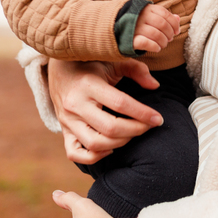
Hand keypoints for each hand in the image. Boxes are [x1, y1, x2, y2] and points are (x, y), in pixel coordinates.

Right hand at [47, 58, 162, 164]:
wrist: (59, 70)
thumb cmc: (91, 65)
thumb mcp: (112, 60)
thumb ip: (136, 69)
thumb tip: (155, 85)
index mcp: (88, 85)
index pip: (120, 104)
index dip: (143, 113)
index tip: (158, 118)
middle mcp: (75, 105)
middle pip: (109, 128)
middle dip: (135, 130)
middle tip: (148, 126)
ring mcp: (67, 121)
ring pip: (94, 144)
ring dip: (119, 143)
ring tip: (132, 134)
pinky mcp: (64, 131)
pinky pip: (75, 154)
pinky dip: (95, 156)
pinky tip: (110, 147)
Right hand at [133, 4, 179, 53]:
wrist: (113, 28)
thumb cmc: (135, 23)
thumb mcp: (149, 15)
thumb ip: (163, 16)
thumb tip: (178, 18)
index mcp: (146, 9)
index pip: (165, 14)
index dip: (174, 23)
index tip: (176, 31)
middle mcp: (141, 16)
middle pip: (162, 25)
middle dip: (169, 34)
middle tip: (169, 39)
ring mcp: (135, 27)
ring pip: (156, 35)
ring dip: (163, 42)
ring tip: (163, 44)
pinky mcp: (130, 39)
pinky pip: (146, 43)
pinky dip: (155, 46)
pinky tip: (157, 48)